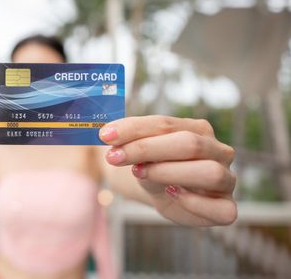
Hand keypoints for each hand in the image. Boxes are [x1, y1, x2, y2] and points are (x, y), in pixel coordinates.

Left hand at [99, 115, 236, 225]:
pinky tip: (171, 194)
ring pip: (209, 172)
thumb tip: (109, 134)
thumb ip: (132, 141)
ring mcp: (227, 179)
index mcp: (198, 129)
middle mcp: (218, 150)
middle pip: (189, 144)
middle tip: (115, 157)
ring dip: (169, 172)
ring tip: (141, 173)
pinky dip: (194, 202)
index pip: (166, 123)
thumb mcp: (140, 152)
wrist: (165, 194)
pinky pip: (222, 208)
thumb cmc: (155, 167)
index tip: (106, 135)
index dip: (134, 129)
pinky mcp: (226, 207)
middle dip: (146, 149)